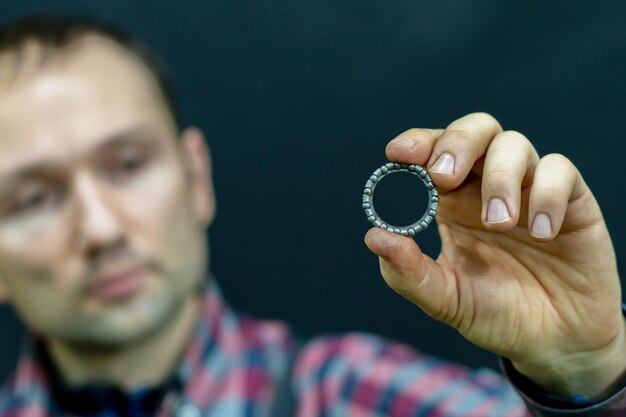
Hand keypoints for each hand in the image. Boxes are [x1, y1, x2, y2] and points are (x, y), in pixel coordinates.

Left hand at [364, 112, 625, 397]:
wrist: (551, 341)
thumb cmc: (493, 312)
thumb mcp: (445, 299)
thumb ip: (408, 273)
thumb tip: (374, 237)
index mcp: (451, 202)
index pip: (433, 153)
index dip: (417, 144)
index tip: (399, 154)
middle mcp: (487, 187)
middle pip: (474, 130)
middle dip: (455, 144)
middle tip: (443, 177)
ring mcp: (528, 190)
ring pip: (514, 144)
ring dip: (499, 178)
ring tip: (497, 224)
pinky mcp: (571, 202)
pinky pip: (561, 172)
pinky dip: (546, 194)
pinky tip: (541, 233)